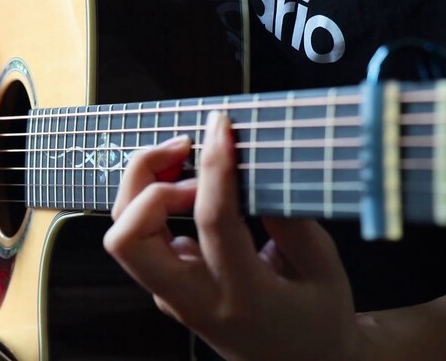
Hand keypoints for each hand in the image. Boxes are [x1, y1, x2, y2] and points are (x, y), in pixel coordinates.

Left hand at [104, 111, 364, 359]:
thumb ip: (290, 220)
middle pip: (127, 237)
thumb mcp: (324, 269)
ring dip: (143, 186)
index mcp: (242, 296)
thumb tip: (256, 168)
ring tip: (184, 158)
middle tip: (185, 148)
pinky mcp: (165, 289)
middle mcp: (193, 299)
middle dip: (145, 179)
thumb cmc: (318, 318)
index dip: (214, 167)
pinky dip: (150, 199)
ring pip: (122, 235)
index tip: (222, 127)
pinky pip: (140, 236)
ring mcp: (170, 297)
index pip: (212, 222)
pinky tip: (184, 183)